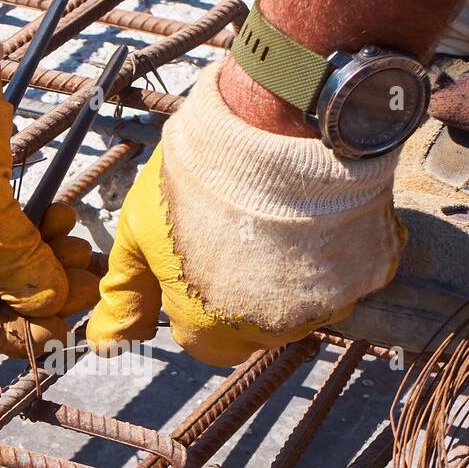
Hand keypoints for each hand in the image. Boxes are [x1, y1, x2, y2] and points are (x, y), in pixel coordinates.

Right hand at [0, 1, 97, 355]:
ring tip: (80, 248)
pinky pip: (9, 227)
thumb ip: (13, 264)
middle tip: (85, 283)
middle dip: (39, 290)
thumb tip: (49, 304)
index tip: (60, 329)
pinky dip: (37, 229)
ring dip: (46, 258)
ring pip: (4, 261)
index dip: (13, 330)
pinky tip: (63, 220)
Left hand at [88, 61, 404, 366]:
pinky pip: (346, 275)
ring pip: (301, 305)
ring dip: (288, 273)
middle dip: (243, 290)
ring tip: (274, 218)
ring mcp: (323, 306)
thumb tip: (104, 342)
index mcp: (210, 332)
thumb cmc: (199, 177)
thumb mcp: (138, 233)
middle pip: (253, 326)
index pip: (204, 340)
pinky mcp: (365, 275)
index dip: (197, 299)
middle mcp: (269, 332)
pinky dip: (331, 252)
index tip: (201, 256)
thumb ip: (124, 294)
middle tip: (235, 232)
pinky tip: (314, 215)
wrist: (278, 125)